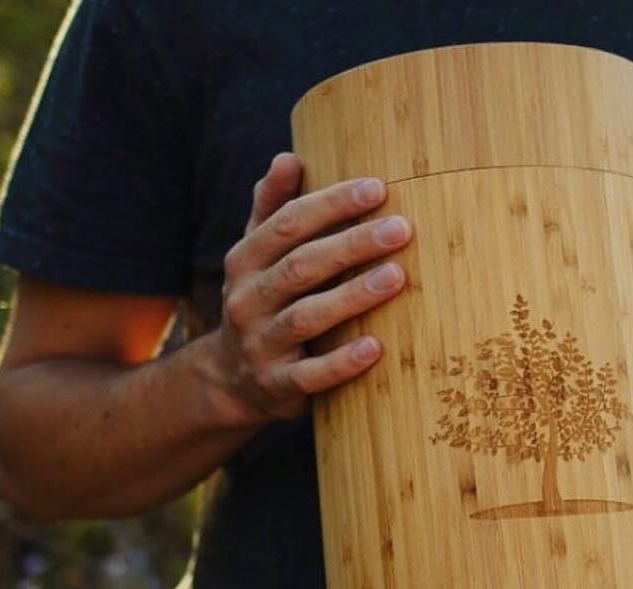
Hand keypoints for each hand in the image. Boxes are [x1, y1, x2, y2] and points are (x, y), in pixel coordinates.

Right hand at [213, 151, 412, 421]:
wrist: (231, 380)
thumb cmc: (260, 303)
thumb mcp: (255, 256)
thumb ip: (271, 210)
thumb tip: (288, 158)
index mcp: (244, 261)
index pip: (287, 224)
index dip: (331, 204)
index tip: (378, 188)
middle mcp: (247, 300)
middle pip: (301, 266)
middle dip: (352, 244)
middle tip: (401, 229)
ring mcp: (261, 345)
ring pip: (306, 317)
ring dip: (352, 295)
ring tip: (396, 276)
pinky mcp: (278, 386)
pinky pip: (311, 375)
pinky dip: (342, 362)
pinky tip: (375, 347)